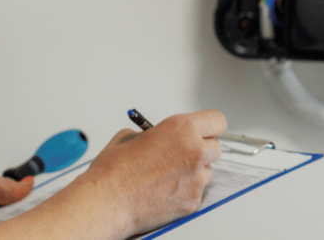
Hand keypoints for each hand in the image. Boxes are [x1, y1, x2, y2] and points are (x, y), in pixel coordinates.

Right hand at [74, 110, 226, 236]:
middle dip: (201, 149)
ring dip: (194, 171)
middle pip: (216, 147)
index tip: (206, 130)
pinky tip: (164, 190)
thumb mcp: (131, 136)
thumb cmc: (114, 171)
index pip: (217, 121)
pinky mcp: (192, 201)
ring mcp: (195, 179)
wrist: (106, 202)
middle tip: (183, 153)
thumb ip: (155, 133)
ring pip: (208, 171)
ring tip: (168, 175)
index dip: (210, 126)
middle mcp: (193, 151)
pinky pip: (197, 191)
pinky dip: (185, 191)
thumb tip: (162, 137)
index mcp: (181, 129)